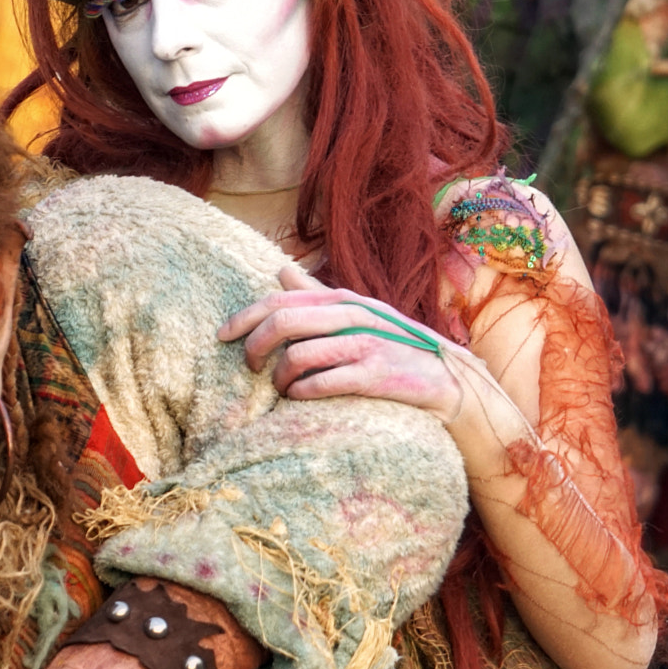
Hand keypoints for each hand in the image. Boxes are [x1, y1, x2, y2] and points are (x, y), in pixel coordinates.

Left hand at [219, 263, 467, 421]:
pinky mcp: (374, 374)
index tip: (222, 336)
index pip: (280, 300)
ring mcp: (364, 344)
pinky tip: (300, 397)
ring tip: (280, 388)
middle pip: (283, 323)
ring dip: (279, 377)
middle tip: (249, 367)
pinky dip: (302, 392)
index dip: (245, 317)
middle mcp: (351, 316)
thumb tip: (280, 271)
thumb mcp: (357, 312)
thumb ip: (317, 294)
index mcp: (342, 299)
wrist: (446, 377)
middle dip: (254, 346)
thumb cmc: (394, 344)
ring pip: (298, 354)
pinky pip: (322, 382)